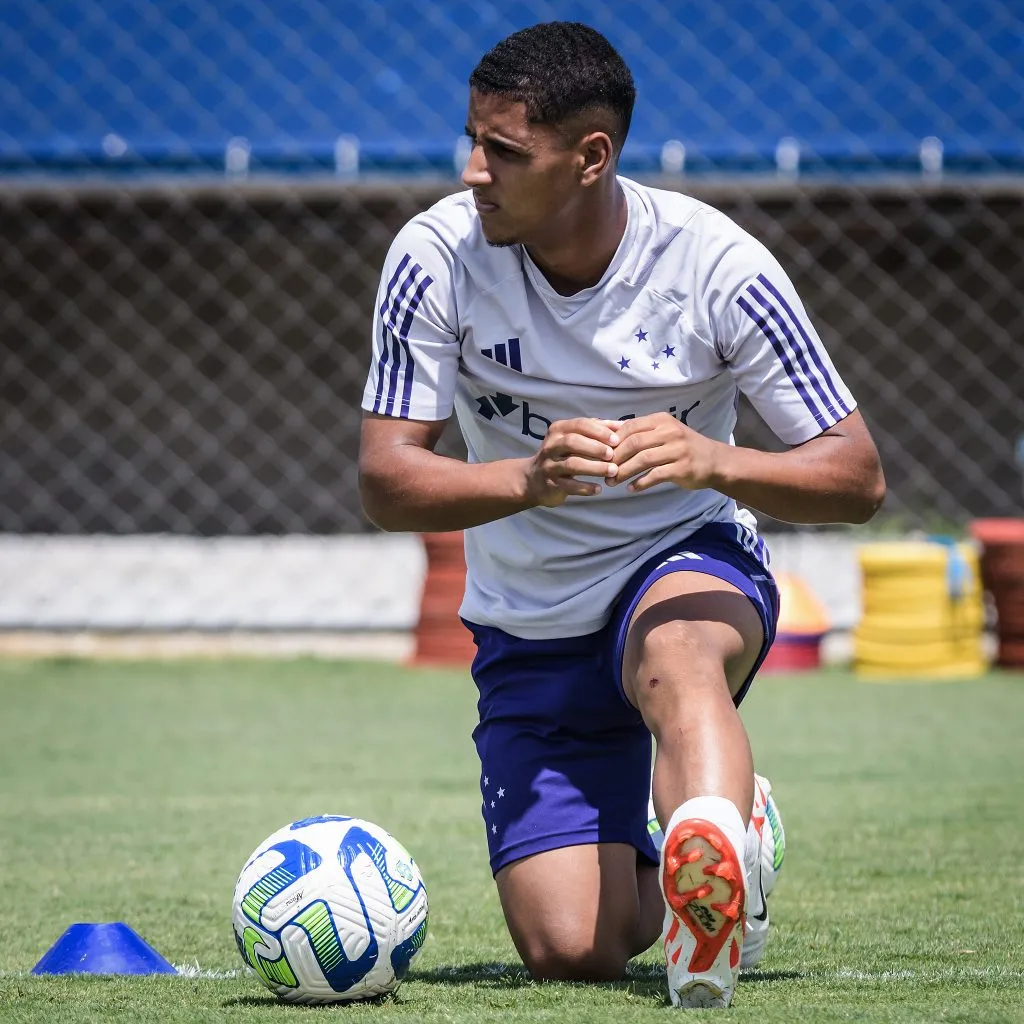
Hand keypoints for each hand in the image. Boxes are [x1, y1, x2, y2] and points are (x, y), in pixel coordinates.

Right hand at [523, 418, 619, 506]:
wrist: (533, 479)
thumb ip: (598, 430)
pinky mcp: (551, 484)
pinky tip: (599, 489)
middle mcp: (551, 446)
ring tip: (612, 471)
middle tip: (613, 454)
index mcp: (558, 430)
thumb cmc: (562, 455)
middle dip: (595, 448)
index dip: (599, 431)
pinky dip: (585, 488)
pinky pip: (569, 486)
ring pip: (572, 464)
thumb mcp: (575, 438)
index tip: (616, 439)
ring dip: (594, 467)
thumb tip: (624, 424)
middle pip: (573, 442)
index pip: (579, 425)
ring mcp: (549, 465)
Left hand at [608, 412, 722, 492]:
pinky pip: (655, 476)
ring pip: (642, 460)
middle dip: (615, 458)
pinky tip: (631, 488)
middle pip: (634, 443)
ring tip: (612, 482)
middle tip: (603, 470)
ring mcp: (677, 450)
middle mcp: (669, 432)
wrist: (715, 461)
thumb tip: (608, 431)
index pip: (630, 427)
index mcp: (662, 420)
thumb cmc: (683, 446)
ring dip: (624, 472)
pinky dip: (640, 483)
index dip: (613, 441)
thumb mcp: (664, 432)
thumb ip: (640, 432)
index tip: (601, 454)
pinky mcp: (681, 468)